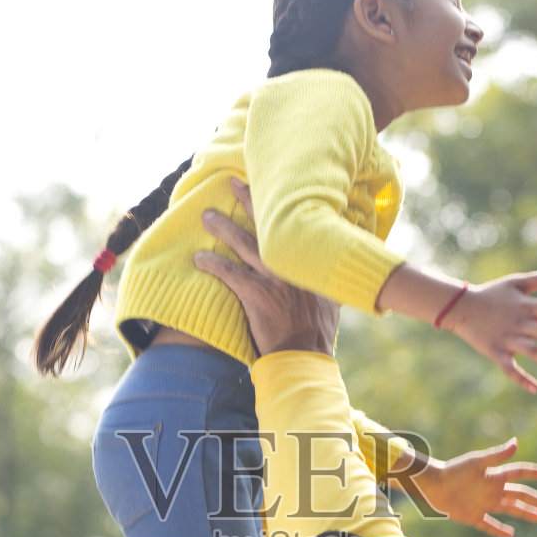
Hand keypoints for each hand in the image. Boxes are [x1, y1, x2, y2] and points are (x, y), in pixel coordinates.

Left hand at [195, 180, 339, 356]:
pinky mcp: (256, 294)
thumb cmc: (317, 331)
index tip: (270, 185)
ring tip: (206, 215)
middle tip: (232, 181)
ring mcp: (274, 277)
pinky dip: (212, 263)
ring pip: (243, 243)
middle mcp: (293, 264)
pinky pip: (229, 272)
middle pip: (267, 224)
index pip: (296, 224)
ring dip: (223, 227)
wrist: (305, 355)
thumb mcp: (332, 298)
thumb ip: (327, 279)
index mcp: (311, 261)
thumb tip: (337, 267)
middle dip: (248, 199)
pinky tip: (198, 258)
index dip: (281, 204)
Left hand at [394, 438, 536, 536]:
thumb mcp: (477, 462)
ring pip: (510, 509)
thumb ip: (497, 455)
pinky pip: (489, 525)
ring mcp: (484, 503)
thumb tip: (516, 443)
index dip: (536, 472)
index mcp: (495, 475)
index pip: (520, 472)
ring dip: (525, 513)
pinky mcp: (473, 516)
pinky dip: (499, 530)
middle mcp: (492, 489)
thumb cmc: (454, 471)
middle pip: (520, 494)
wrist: (432, 485)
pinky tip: (510, 535)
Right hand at [443, 264, 536, 393]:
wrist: (460, 307)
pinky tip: (536, 388)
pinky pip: (510, 368)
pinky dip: (521, 378)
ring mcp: (508, 339)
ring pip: (534, 351)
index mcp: (528, 306)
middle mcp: (521, 323)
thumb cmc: (491, 293)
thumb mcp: (516, 282)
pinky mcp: (496, 352)